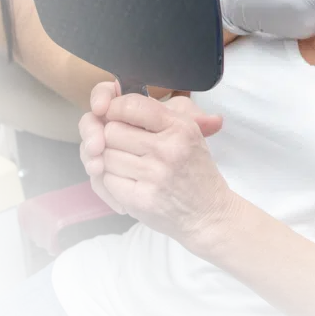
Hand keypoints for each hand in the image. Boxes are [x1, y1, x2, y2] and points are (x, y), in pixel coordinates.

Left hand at [78, 81, 235, 252]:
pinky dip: (112, 182)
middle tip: (124, 146)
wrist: (208, 213)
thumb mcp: (188, 131)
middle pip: (112, 131)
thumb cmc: (194, 169)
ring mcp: (154, 175)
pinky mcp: (142, 200)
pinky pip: (107, 180)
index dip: (114, 109)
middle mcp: (168, 148)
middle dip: (111, 138)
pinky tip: (129, 183)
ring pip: (106, 156)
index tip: (114, 116)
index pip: (131, 104)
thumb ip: (155, 112)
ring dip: (111, 162)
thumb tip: (112, 102)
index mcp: (179, 126)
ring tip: (129, 166)